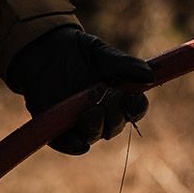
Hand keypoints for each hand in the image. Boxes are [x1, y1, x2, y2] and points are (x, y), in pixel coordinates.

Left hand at [3, 27, 152, 154]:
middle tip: (111, 97)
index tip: (135, 98)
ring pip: (93, 135)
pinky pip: (67, 143)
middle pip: (115, 126)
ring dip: (96, 127)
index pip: (133, 109)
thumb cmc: (77, 51)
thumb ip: (123, 63)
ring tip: (91, 111)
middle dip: (115, 115)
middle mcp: (101, 113)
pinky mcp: (56, 126)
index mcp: (117, 96)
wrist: (43, 47)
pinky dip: (73, 145)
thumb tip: (149, 75)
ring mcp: (78, 122)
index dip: (137, 107)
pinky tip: (78, 143)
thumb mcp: (100, 52)